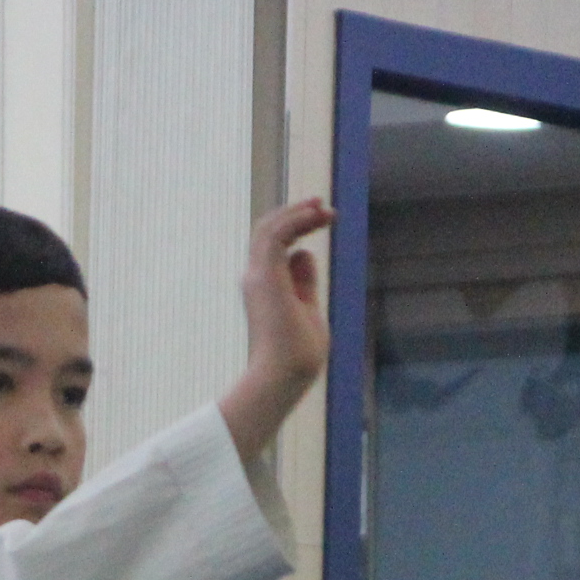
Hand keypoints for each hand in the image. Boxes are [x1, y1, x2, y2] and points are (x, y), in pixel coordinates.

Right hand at [215, 197, 336, 462]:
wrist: (284, 375)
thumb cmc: (296, 354)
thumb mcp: (307, 308)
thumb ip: (304, 281)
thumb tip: (304, 253)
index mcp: (264, 286)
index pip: (273, 244)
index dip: (296, 225)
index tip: (322, 217)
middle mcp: (256, 277)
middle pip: (268, 231)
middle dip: (295, 213)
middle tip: (322, 205)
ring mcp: (257, 276)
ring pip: (269, 228)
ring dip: (297, 212)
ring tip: (324, 207)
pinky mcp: (265, 277)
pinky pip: (276, 235)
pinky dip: (296, 220)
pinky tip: (316, 216)